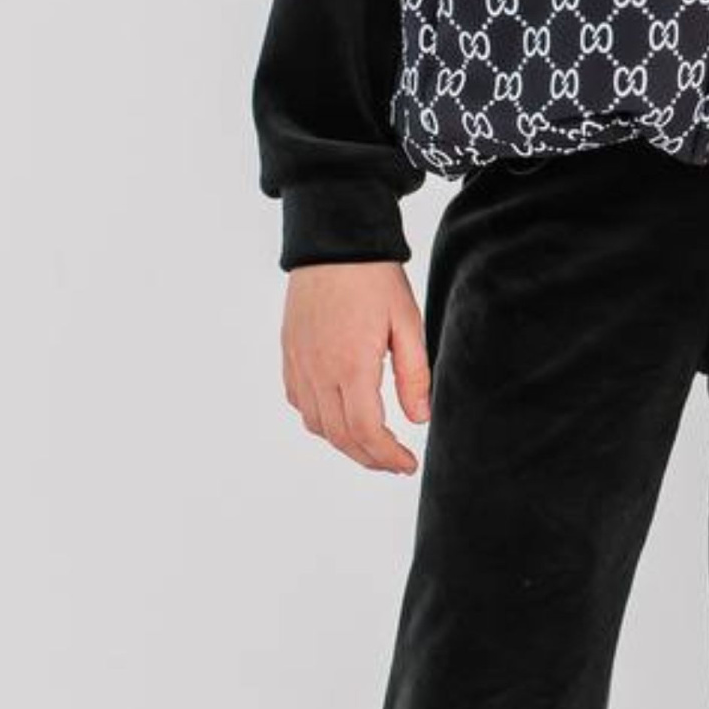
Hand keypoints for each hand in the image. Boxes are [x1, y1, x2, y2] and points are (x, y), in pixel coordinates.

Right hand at [282, 261, 431, 473]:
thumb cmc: (374, 277)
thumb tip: (419, 418)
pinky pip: (299, 402)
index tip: (407, 465)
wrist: (333, 243)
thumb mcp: (408, 323)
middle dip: (369, 457)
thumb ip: (414, 375)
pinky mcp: (289, 354)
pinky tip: (340, 416)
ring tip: (372, 444)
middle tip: (394, 463)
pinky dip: (320, 420)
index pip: (367, 432)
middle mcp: (318, 370)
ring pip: (316, 424)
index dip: (387, 457)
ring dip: (344, 442)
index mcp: (351, 364)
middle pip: (340, 436)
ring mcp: (299, 363)